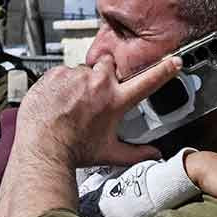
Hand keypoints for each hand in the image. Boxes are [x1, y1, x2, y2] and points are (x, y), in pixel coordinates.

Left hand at [13, 54, 181, 168]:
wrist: (42, 149)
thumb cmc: (74, 151)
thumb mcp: (109, 153)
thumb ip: (136, 154)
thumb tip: (154, 155)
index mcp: (115, 101)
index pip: (148, 81)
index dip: (164, 70)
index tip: (175, 61)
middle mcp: (98, 83)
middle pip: (110, 66)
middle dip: (106, 76)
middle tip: (94, 96)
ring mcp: (75, 76)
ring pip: (83, 71)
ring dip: (80, 83)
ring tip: (71, 104)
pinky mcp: (55, 74)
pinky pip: (62, 73)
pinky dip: (61, 84)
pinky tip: (57, 101)